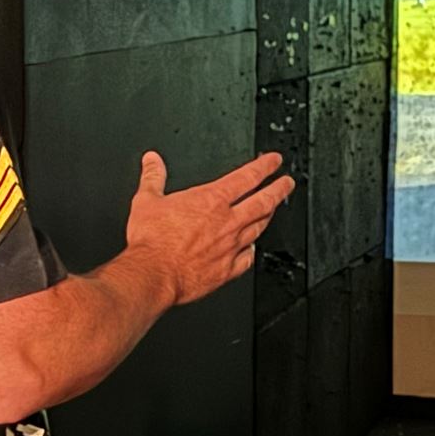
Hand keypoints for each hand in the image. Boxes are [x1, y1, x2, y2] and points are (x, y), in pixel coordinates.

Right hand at [124, 150, 293, 308]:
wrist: (153, 275)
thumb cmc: (151, 241)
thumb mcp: (147, 201)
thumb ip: (153, 177)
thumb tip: (152, 161)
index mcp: (211, 200)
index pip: (247, 177)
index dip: (265, 166)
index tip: (275, 161)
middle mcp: (227, 222)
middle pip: (264, 201)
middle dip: (279, 189)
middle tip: (288, 183)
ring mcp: (230, 247)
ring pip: (259, 228)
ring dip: (270, 216)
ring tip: (274, 210)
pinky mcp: (227, 270)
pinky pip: (248, 259)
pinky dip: (252, 251)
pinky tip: (252, 250)